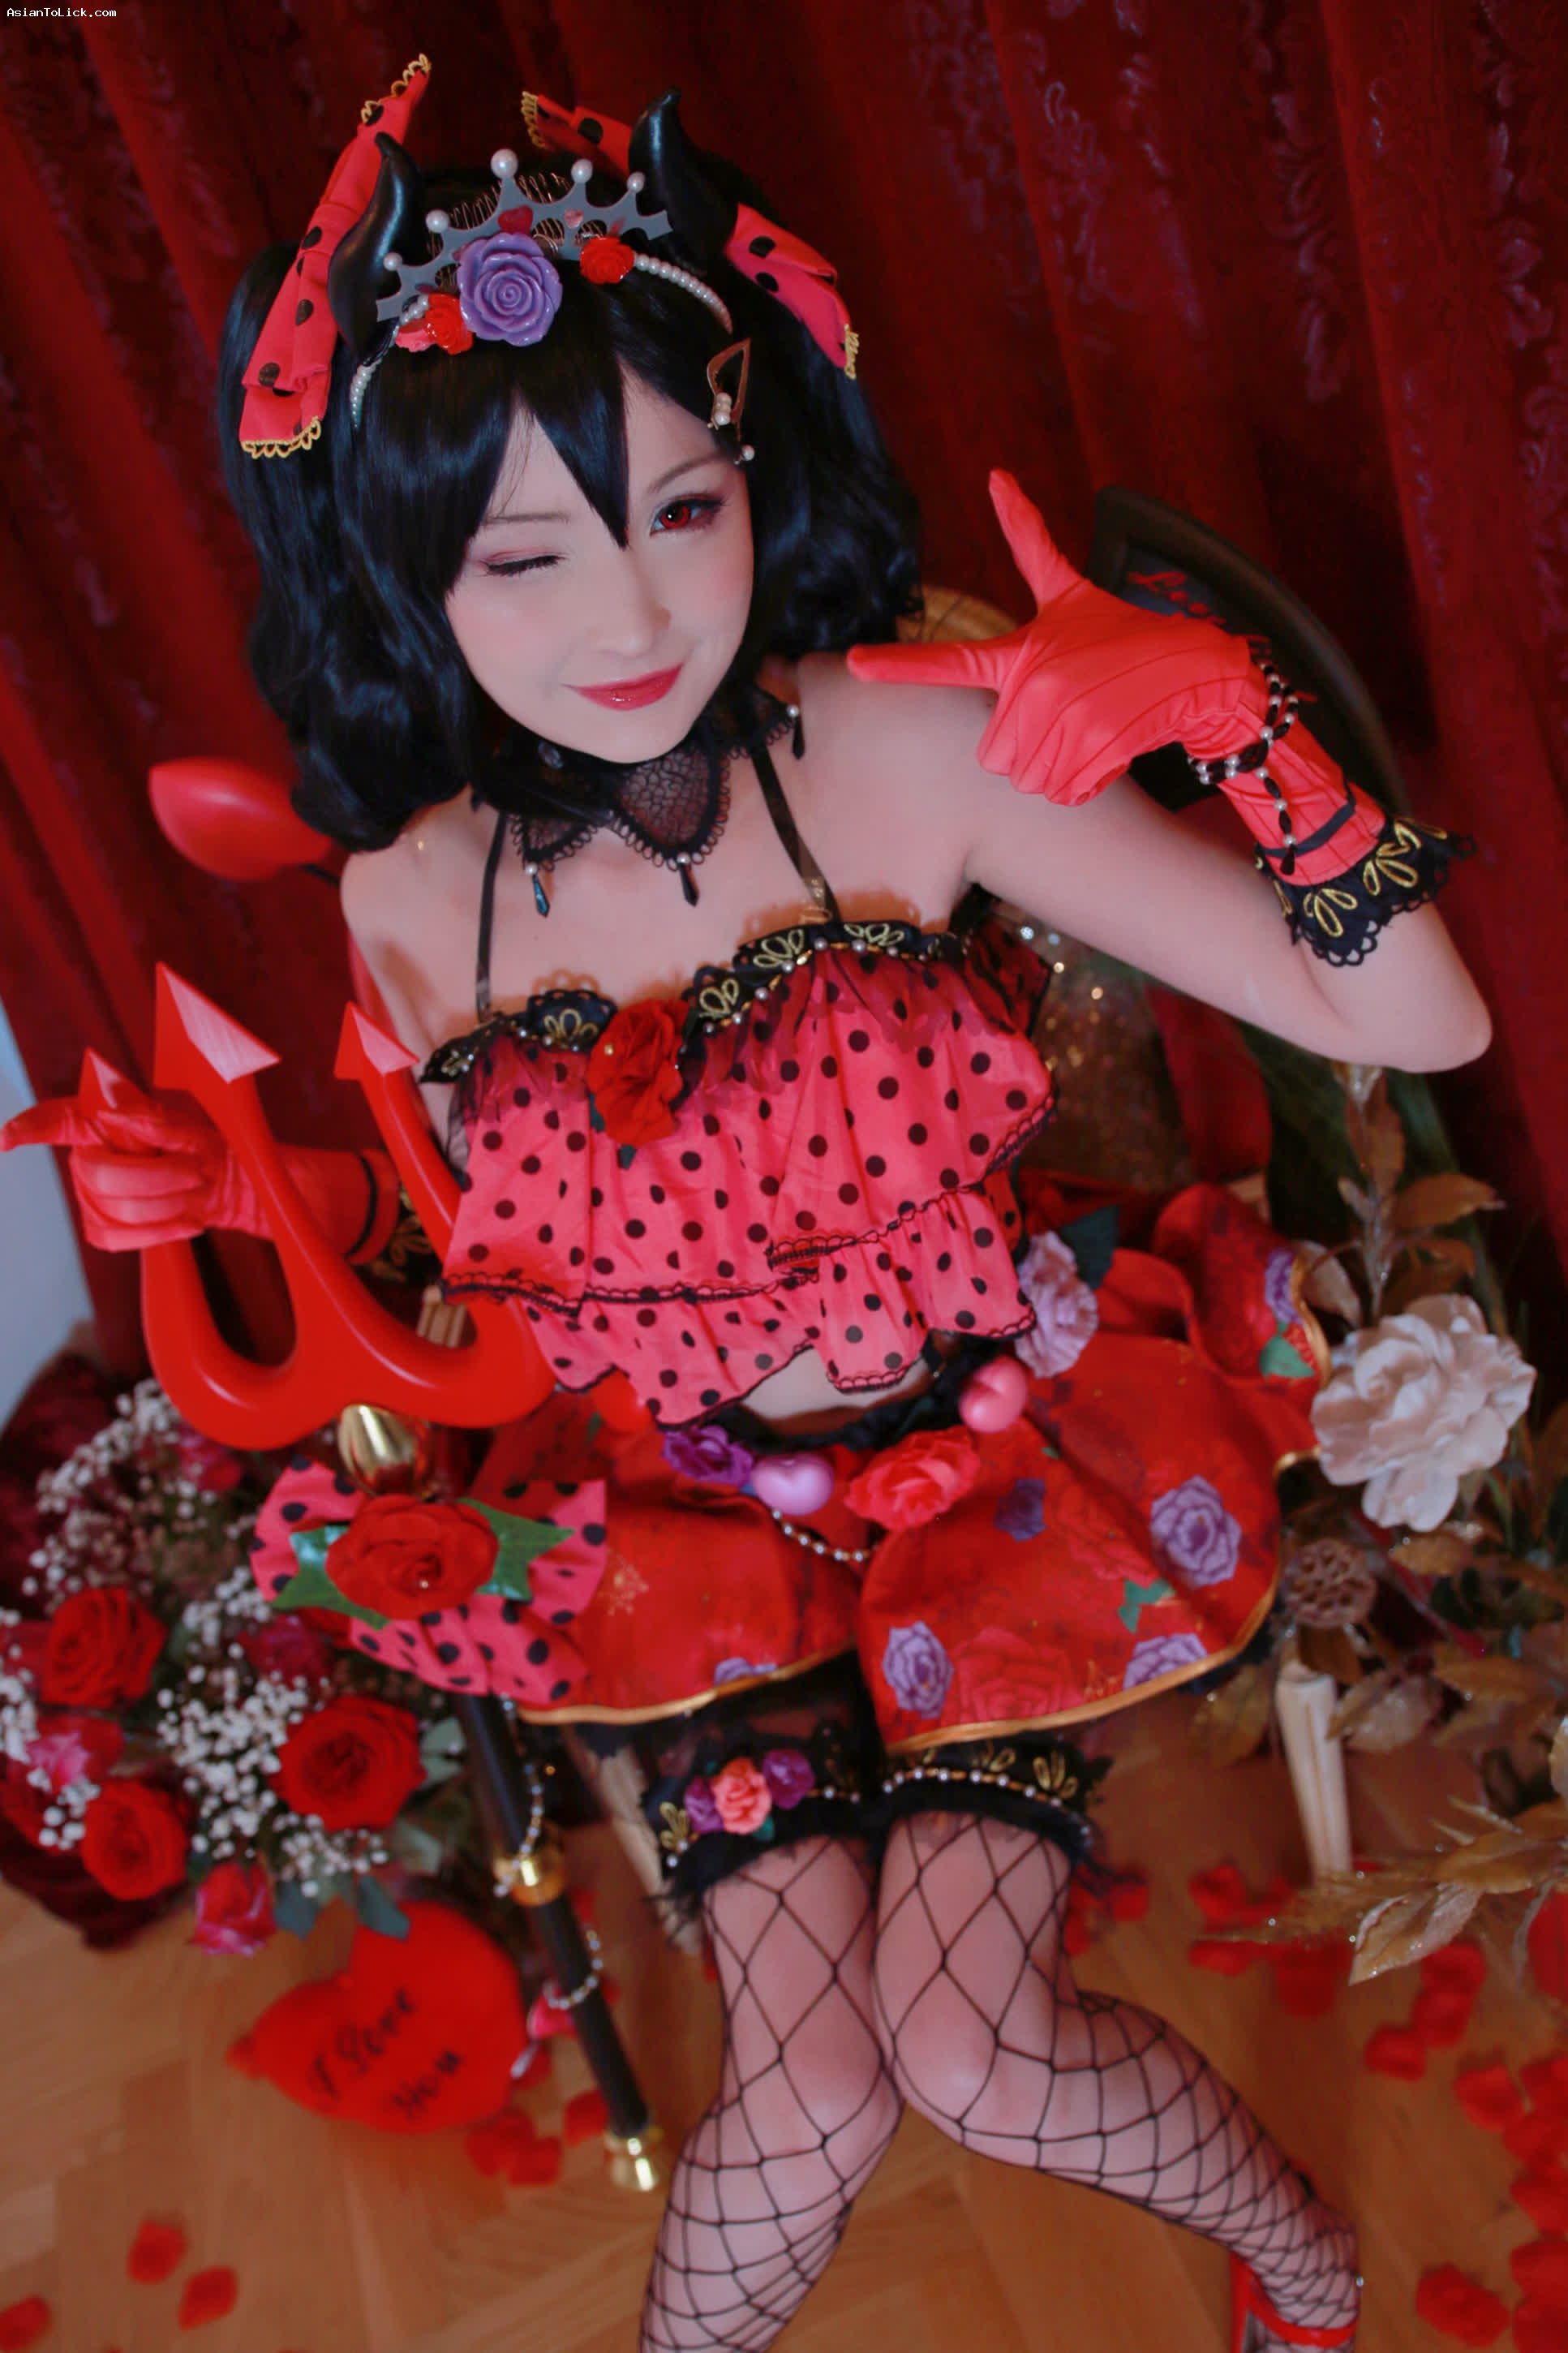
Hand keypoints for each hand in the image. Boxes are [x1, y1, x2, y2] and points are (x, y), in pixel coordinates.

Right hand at [2, 1082, 396, 1258]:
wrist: (226, 1183)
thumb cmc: (207, 1141)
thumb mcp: (194, 1122)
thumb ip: (156, 1118)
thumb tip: (114, 1113)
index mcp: (101, 1118)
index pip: (56, 1119)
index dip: (29, 1127)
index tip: (5, 1140)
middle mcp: (87, 1154)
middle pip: (97, 1176)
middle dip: (154, 1178)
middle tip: (194, 1171)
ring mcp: (90, 1195)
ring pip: (113, 1210)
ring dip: (165, 1204)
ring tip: (195, 1192)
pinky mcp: (103, 1228)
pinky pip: (119, 1239)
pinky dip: (161, 1232)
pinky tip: (185, 1221)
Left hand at [847, 471, 1258, 803]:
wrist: (1197, 671)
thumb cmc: (1125, 636)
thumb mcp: (1071, 592)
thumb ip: (1030, 542)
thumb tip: (996, 475)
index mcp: (1021, 651)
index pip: (950, 659)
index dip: (898, 664)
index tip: (852, 664)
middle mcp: (1036, 684)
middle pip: (994, 754)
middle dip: (1028, 749)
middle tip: (1067, 719)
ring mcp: (1066, 718)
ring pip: (1027, 777)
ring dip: (1057, 768)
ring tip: (1087, 733)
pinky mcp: (1096, 748)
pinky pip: (1063, 791)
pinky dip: (1083, 783)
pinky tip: (1104, 751)